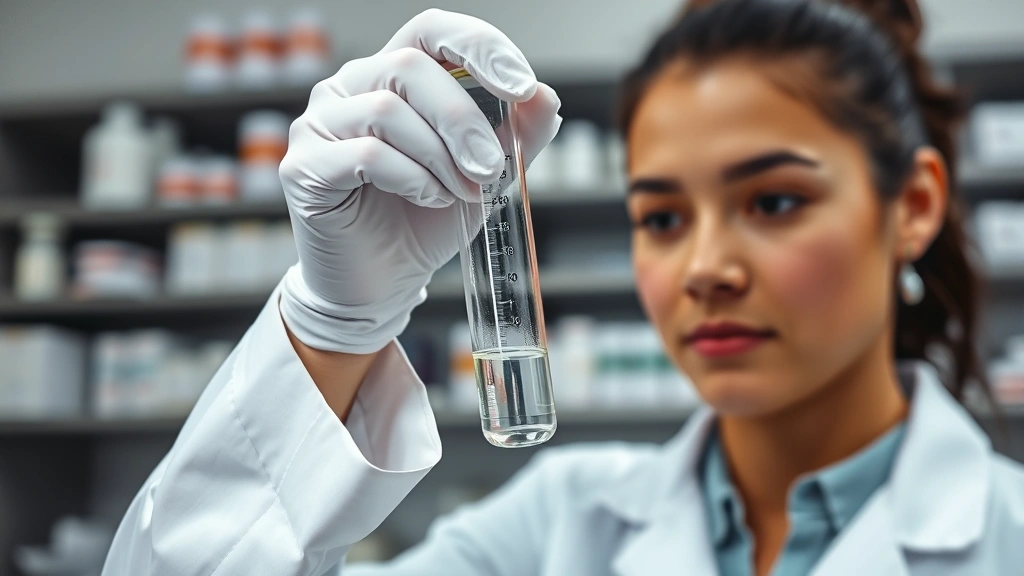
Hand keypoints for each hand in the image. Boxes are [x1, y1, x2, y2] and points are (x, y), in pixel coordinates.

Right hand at [278, 9, 561, 353]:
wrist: (383, 285)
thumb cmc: (424, 221)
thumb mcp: (484, 174)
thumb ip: (516, 135)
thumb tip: (546, 97)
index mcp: (392, 75)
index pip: (431, 30)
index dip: (478, 46)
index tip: (521, 87)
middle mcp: (349, 87)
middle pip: (409, 65)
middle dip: (462, 119)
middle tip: (491, 168)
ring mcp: (319, 123)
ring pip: (387, 108)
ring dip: (439, 157)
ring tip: (460, 192)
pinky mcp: (302, 166)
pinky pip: (365, 154)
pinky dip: (411, 178)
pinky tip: (428, 199)